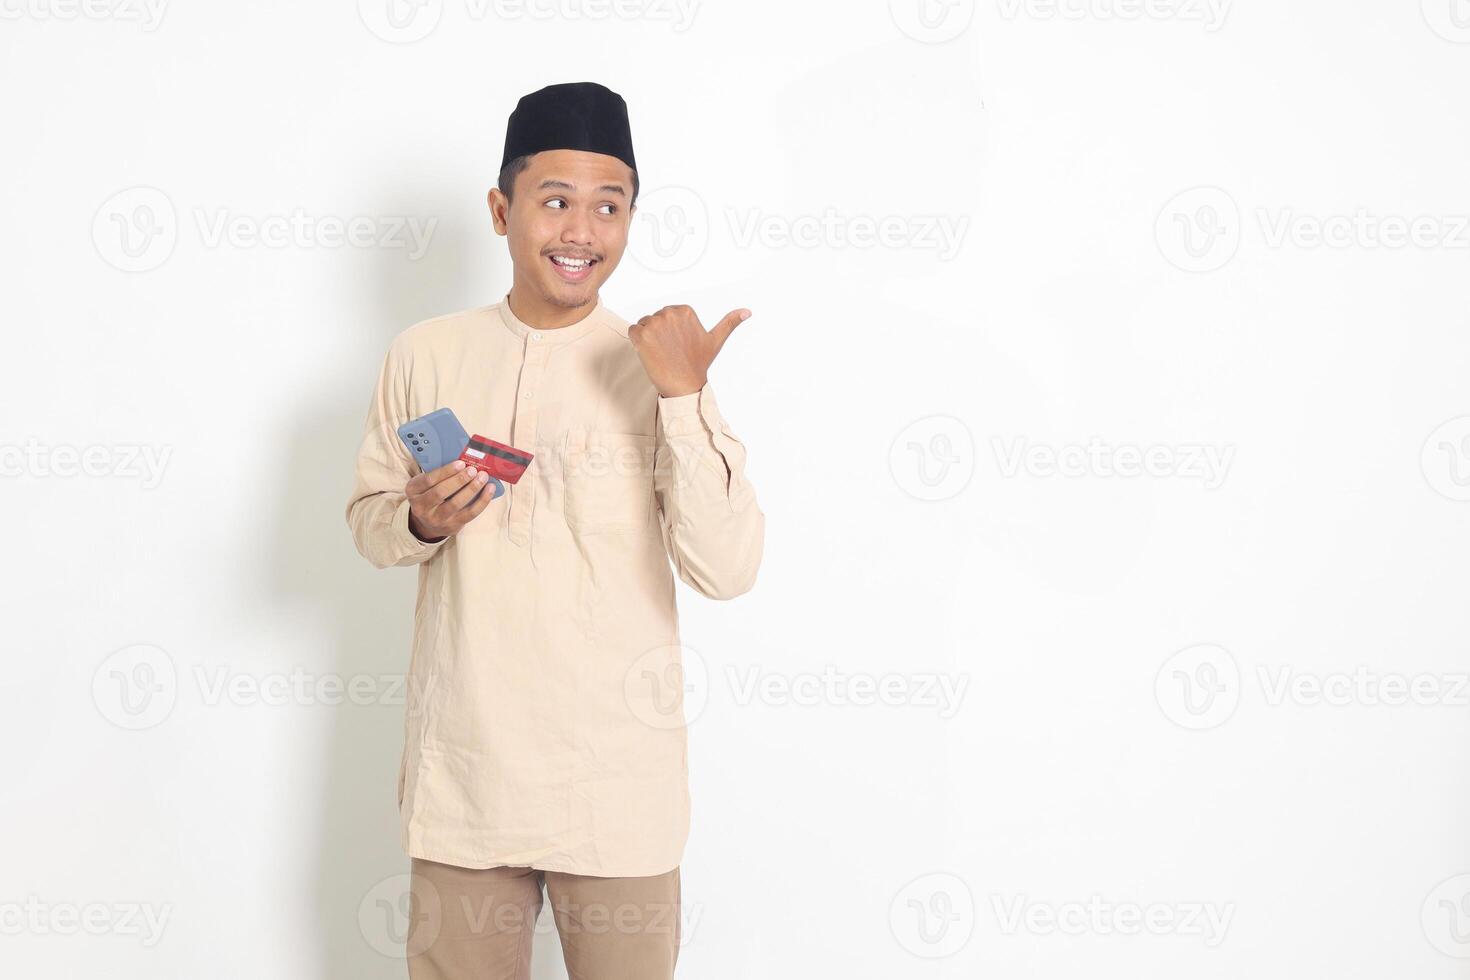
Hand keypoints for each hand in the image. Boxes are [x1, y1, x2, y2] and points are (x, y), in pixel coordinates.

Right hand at [406, 460, 494, 541]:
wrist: (426, 523)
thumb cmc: (430, 495)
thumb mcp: (425, 484)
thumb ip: (438, 474)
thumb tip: (463, 460)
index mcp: (413, 491)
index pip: (428, 480)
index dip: (446, 471)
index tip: (460, 463)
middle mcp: (421, 506)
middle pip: (441, 492)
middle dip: (459, 480)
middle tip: (473, 470)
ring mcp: (437, 519)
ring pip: (456, 504)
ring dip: (472, 489)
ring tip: (483, 477)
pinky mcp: (452, 526)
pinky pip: (470, 513)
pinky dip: (482, 500)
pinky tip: (489, 489)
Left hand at [627, 304, 750, 397]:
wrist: (684, 385)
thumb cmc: (698, 364)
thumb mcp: (716, 340)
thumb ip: (729, 322)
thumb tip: (747, 312)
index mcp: (685, 311)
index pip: (667, 313)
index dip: (671, 330)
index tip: (679, 344)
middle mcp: (670, 314)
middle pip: (654, 318)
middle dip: (659, 333)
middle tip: (671, 350)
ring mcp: (655, 324)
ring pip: (643, 324)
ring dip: (648, 338)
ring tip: (662, 352)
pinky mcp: (641, 335)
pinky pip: (633, 331)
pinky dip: (637, 342)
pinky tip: (650, 353)